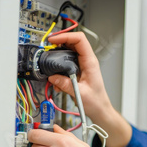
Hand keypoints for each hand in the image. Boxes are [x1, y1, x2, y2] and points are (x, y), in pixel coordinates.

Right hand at [47, 32, 131, 146]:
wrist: (100, 109)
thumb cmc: (95, 101)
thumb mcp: (79, 93)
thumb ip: (65, 84)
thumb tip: (52, 76)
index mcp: (90, 62)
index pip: (80, 40)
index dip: (66, 36)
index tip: (53, 40)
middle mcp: (86, 61)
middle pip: (71, 43)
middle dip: (58, 45)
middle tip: (46, 50)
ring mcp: (81, 65)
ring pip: (66, 53)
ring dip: (56, 58)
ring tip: (50, 67)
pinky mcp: (77, 71)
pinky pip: (65, 63)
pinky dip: (58, 69)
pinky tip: (56, 80)